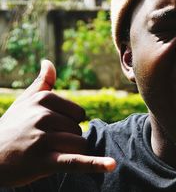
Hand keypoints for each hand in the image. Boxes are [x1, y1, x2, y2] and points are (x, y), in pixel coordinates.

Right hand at [0, 60, 115, 186]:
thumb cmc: (11, 128)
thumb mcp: (24, 102)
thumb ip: (42, 83)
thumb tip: (48, 62)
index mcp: (43, 99)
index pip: (78, 113)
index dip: (67, 124)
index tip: (48, 129)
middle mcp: (42, 116)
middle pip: (79, 130)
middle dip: (67, 140)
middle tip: (43, 144)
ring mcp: (43, 139)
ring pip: (80, 145)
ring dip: (68, 153)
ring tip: (45, 154)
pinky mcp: (44, 161)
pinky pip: (75, 161)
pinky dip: (94, 165)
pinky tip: (111, 165)